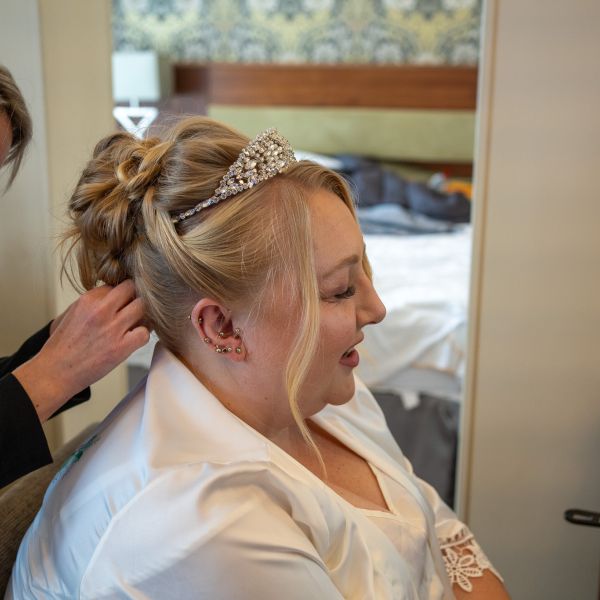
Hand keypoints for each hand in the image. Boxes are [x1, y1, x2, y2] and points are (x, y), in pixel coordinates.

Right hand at [13, 280, 149, 421]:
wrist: (55, 372)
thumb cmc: (62, 345)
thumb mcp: (70, 313)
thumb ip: (92, 302)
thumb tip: (112, 294)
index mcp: (88, 300)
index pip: (117, 285)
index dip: (122, 294)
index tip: (121, 304)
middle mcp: (101, 310)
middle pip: (133, 289)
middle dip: (134, 298)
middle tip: (132, 311)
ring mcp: (112, 328)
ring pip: (143, 308)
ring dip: (142, 316)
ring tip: (135, 324)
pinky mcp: (121, 347)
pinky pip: (145, 333)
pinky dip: (142, 335)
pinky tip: (133, 340)